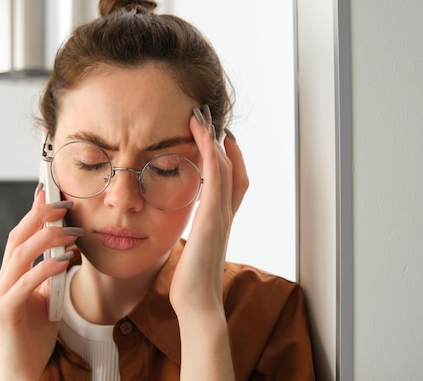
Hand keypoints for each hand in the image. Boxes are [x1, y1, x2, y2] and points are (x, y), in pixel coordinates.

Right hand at [0, 189, 79, 379]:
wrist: (23, 368)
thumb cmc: (35, 332)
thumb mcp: (46, 296)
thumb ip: (49, 274)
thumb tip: (63, 249)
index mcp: (13, 273)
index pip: (21, 234)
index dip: (34, 212)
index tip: (49, 192)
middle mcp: (4, 278)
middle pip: (18, 236)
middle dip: (40, 216)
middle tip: (64, 204)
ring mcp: (3, 293)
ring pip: (20, 254)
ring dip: (47, 237)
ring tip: (71, 230)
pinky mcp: (8, 310)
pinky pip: (27, 283)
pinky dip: (47, 267)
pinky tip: (66, 259)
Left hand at [170, 108, 248, 315]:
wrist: (198, 304)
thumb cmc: (192, 282)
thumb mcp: (195, 253)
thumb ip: (196, 238)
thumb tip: (189, 234)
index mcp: (220, 222)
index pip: (232, 182)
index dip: (229, 158)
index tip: (217, 139)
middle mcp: (225, 215)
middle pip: (233, 169)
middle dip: (223, 142)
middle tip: (210, 119)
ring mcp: (221, 216)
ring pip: (226, 168)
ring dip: (215, 141)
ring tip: (203, 119)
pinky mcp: (212, 219)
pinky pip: (216, 179)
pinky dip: (213, 155)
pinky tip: (205, 138)